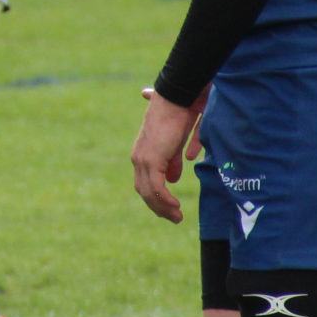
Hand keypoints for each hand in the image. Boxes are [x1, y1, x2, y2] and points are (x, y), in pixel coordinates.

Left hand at [130, 85, 207, 224]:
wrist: (177, 99)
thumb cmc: (178, 115)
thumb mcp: (175, 144)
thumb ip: (172, 161)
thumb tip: (173, 179)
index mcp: (142, 153)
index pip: (144, 182)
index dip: (155, 198)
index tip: (169, 209)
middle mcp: (138, 157)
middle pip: (144, 191)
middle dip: (159, 207)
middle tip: (174, 218)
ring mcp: (143, 159)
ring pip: (148, 192)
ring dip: (163, 207)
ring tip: (177, 217)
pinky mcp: (151, 159)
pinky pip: (156, 188)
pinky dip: (165, 200)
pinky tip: (175, 207)